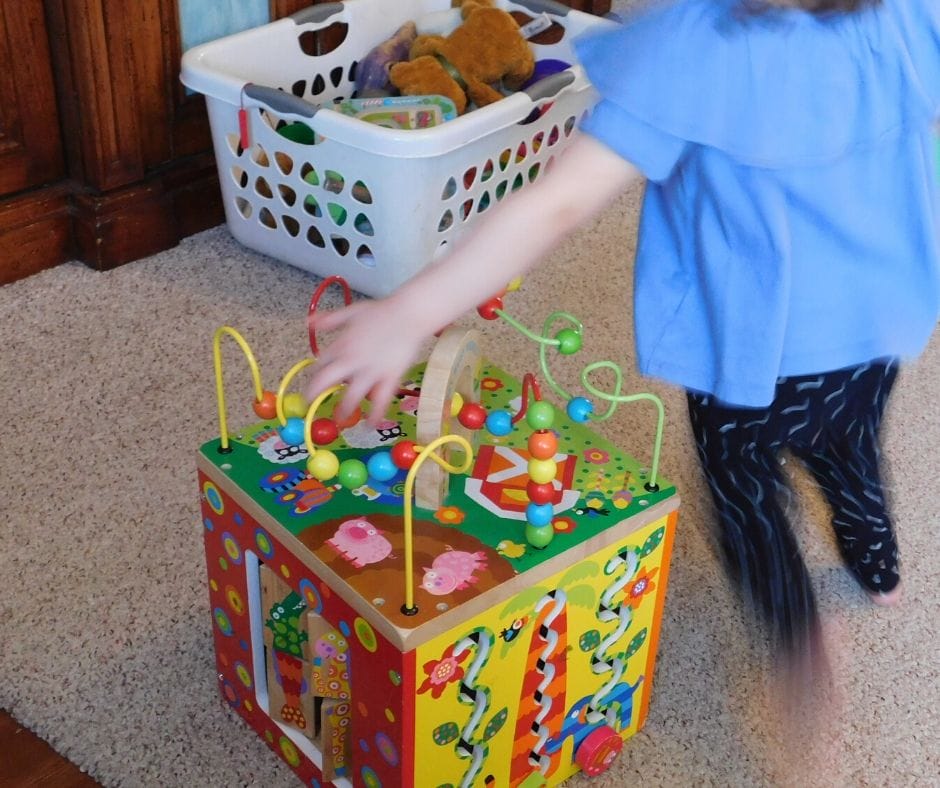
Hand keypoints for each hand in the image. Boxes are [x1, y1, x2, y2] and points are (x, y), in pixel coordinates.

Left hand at [305, 294, 432, 423]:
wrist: (409, 313)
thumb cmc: (382, 311)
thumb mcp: (352, 311)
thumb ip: (331, 319)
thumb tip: (309, 322)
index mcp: (342, 343)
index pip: (320, 364)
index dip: (315, 376)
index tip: (313, 385)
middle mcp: (352, 358)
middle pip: (327, 381)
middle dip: (315, 395)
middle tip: (311, 406)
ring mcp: (371, 370)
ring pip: (352, 395)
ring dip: (344, 410)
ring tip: (340, 420)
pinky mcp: (390, 377)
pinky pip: (381, 400)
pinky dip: (375, 414)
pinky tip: (370, 425)